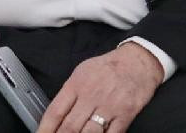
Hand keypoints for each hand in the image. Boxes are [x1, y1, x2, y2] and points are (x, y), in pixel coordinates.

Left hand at [37, 42, 162, 132]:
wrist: (140, 60)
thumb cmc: (110, 66)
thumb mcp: (83, 71)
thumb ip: (69, 93)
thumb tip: (55, 116)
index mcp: (78, 84)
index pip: (55, 112)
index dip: (45, 130)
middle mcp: (92, 95)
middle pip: (69, 127)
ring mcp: (109, 106)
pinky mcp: (126, 113)